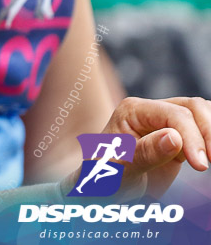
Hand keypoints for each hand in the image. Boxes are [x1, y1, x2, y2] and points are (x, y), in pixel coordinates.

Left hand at [60, 96, 210, 199]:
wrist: (100, 190)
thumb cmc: (103, 178)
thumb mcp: (119, 169)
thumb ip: (145, 153)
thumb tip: (175, 138)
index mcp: (132, 111)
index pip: (174, 114)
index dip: (192, 137)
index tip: (201, 165)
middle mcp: (149, 111)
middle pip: (192, 108)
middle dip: (208, 132)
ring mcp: (164, 122)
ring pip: (201, 114)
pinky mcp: (177, 137)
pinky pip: (201, 129)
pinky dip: (210, 139)